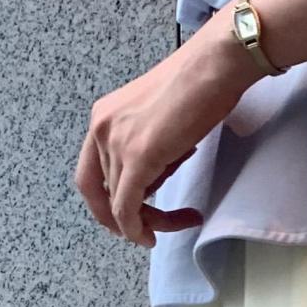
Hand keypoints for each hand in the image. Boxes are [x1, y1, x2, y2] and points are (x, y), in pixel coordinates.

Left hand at [76, 13, 256, 247]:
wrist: (214, 67)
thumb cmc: (198, 85)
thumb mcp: (159, 120)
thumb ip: (146, 148)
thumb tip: (151, 179)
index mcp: (103, 117)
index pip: (92, 174)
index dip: (104, 203)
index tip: (126, 219)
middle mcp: (100, 129)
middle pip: (104, 191)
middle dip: (128, 217)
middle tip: (149, 232)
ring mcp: (116, 143)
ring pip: (120, 202)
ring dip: (148, 220)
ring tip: (183, 219)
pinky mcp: (138, 158)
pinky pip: (127, 207)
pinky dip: (136, 229)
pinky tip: (150, 238)